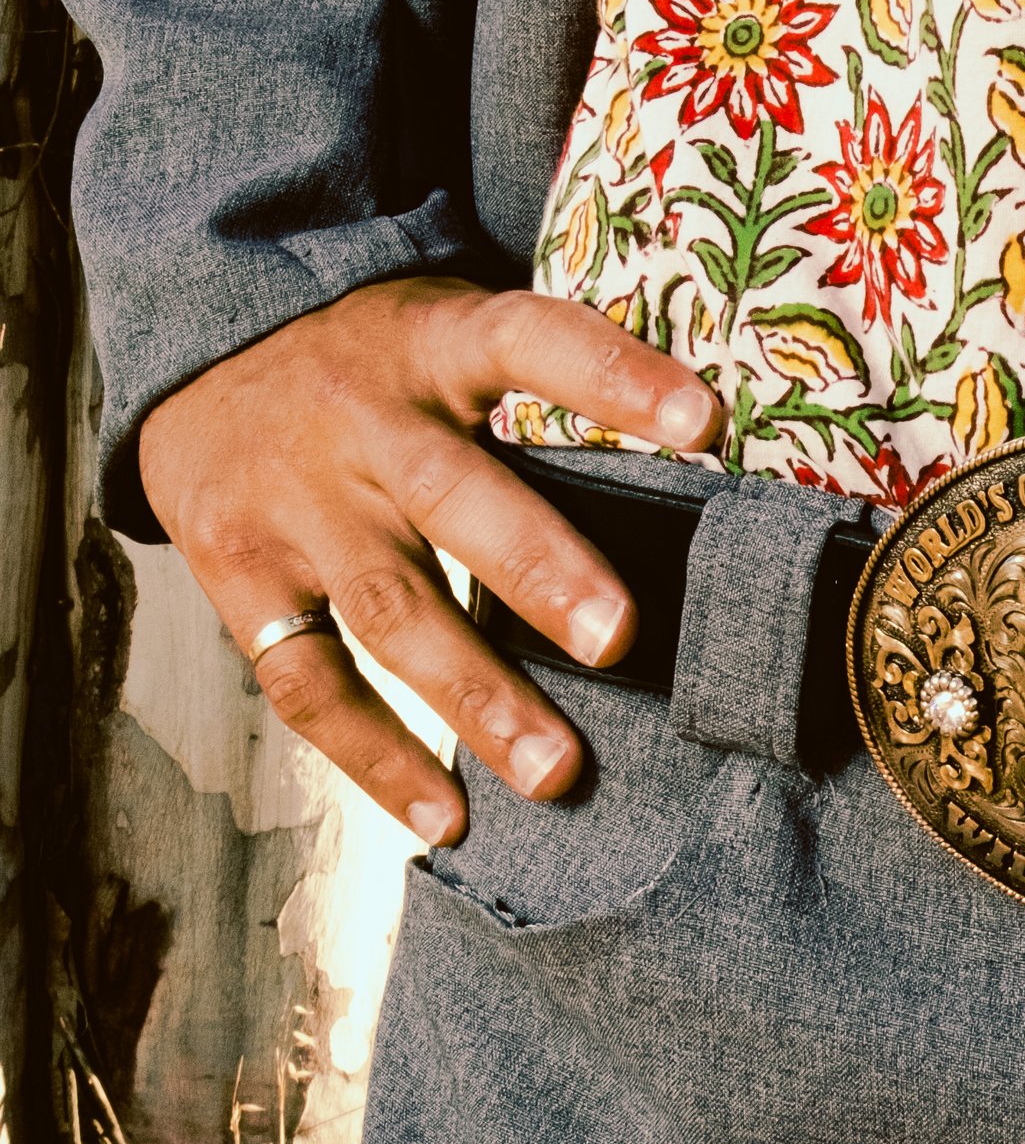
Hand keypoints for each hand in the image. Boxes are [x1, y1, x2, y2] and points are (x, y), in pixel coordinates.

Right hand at [137, 279, 722, 843]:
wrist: (198, 349)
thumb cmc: (373, 357)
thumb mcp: (443, 326)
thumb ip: (534, 383)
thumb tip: (692, 459)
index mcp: (432, 343)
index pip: (529, 338)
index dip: (613, 375)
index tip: (706, 423)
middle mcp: (361, 422)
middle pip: (452, 496)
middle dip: (538, 570)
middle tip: (620, 637)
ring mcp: (296, 507)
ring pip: (389, 609)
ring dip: (475, 696)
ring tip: (555, 771)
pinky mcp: (242, 579)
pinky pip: (310, 681)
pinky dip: (375, 757)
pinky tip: (444, 817)